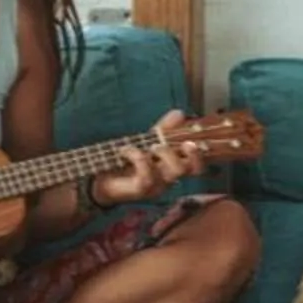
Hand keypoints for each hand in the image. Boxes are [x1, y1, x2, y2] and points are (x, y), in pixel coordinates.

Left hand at [90, 109, 205, 205]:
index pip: (197, 166)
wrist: (102, 180)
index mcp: (172, 168)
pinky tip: (126, 150)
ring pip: (172, 173)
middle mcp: (168, 179)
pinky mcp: (141, 190)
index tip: (192, 140)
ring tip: (150, 145)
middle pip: (191, 170)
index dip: (200, 154)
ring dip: (165, 153)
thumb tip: (180, 113)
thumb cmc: (128, 163)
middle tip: (172, 141)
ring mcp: (156, 186)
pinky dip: (138, 157)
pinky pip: (148, 176)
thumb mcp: (147, 142)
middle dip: (186, 153)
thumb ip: (164, 130)